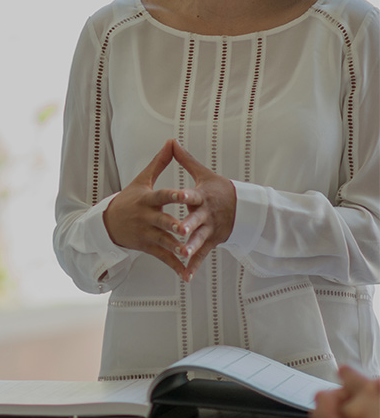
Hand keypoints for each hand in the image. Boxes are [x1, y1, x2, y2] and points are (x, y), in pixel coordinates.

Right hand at [103, 140, 186, 278]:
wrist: (108, 223)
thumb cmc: (129, 198)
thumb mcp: (141, 180)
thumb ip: (159, 163)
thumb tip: (171, 142)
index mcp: (146, 199)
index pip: (161, 195)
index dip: (173, 195)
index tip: (185, 194)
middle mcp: (145, 217)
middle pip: (161, 221)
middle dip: (173, 225)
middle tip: (185, 228)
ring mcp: (145, 233)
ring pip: (162, 241)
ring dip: (175, 247)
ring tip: (187, 252)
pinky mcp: (146, 247)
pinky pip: (161, 257)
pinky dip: (174, 265)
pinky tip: (185, 273)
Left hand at [171, 142, 236, 279]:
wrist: (245, 208)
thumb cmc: (219, 189)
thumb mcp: (204, 174)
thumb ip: (185, 160)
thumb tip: (171, 141)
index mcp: (202, 196)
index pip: (192, 194)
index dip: (185, 194)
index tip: (177, 194)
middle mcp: (206, 214)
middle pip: (196, 220)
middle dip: (188, 224)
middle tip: (179, 230)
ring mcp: (210, 229)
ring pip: (199, 239)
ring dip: (191, 247)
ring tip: (181, 254)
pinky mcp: (213, 241)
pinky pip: (202, 255)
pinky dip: (193, 266)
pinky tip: (185, 276)